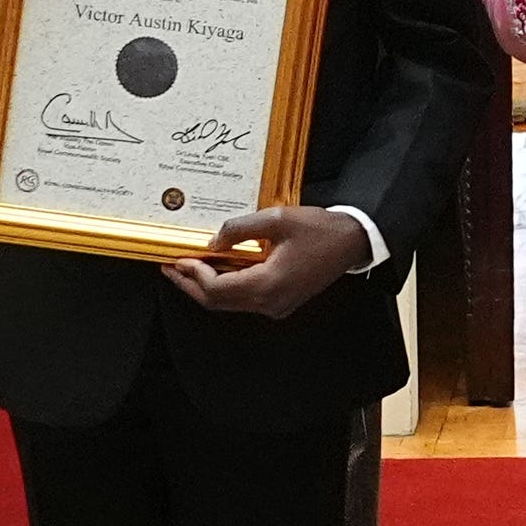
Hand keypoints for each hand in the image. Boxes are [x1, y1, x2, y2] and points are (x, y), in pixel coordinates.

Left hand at [166, 205, 371, 316]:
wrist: (353, 242)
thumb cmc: (321, 230)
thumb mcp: (278, 219)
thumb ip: (240, 229)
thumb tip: (214, 241)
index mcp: (269, 284)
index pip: (217, 288)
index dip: (194, 275)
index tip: (179, 259)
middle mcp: (270, 303)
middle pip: (218, 302)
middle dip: (190, 285)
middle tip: (171, 268)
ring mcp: (276, 306)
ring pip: (229, 304)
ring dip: (206, 287)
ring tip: (188, 269)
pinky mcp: (281, 302)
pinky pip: (245, 299)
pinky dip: (225, 287)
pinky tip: (216, 271)